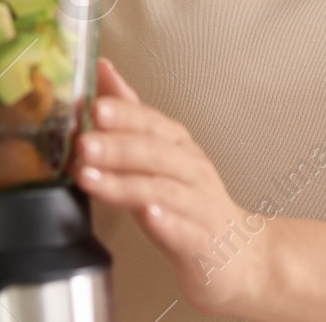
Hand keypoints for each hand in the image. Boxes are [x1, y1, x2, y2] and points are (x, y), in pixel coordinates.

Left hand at [74, 58, 274, 315]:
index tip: (93, 106)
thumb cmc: (193, 202)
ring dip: (125, 183)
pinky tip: (148, 215)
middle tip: (83, 143)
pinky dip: (167, 222)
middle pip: (155, 152)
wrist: (241, 253)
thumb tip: (103, 71)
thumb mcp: (161, 156)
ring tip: (92, 177)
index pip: (151, 123)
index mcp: (179, 147)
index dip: (124, 113)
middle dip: (117, 146)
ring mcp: (199, 205)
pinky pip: (185, 231)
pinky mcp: (203, 242)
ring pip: (163, 189)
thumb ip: (130, 116)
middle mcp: (191, 170)